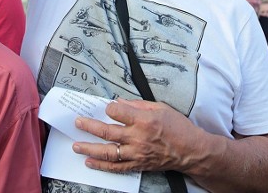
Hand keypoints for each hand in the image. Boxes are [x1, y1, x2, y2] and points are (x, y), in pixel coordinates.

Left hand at [72, 98, 201, 173]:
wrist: (191, 151)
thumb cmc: (179, 127)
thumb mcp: (161, 108)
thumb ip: (138, 105)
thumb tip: (119, 101)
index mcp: (144, 119)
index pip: (117, 112)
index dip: (109, 108)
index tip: (106, 107)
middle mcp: (138, 137)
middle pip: (108, 131)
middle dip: (89, 126)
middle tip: (78, 122)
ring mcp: (137, 152)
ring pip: (108, 152)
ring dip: (90, 148)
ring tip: (76, 145)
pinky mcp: (138, 164)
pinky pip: (116, 167)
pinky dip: (102, 165)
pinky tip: (90, 162)